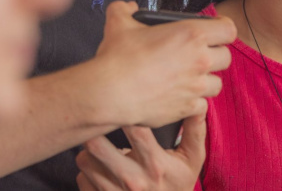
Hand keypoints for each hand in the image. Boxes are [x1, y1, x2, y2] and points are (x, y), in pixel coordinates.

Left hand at [76, 112, 206, 190]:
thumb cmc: (179, 183)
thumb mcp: (193, 159)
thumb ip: (195, 130)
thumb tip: (200, 103)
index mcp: (157, 165)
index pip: (136, 132)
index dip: (126, 112)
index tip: (121, 99)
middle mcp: (134, 180)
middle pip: (98, 146)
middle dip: (97, 129)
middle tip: (101, 120)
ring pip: (85, 160)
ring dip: (91, 149)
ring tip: (100, 144)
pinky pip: (81, 178)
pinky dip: (88, 170)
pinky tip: (100, 166)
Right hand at [92, 1, 234, 127]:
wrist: (109, 92)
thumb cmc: (118, 57)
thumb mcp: (119, 22)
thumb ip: (125, 9)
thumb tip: (127, 7)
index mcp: (192, 35)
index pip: (228, 30)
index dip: (223, 29)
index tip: (215, 31)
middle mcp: (199, 60)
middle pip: (226, 57)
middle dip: (215, 56)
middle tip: (200, 56)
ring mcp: (195, 86)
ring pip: (217, 84)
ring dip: (207, 81)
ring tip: (191, 78)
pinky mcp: (186, 107)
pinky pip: (202, 106)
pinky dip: (194, 104)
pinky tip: (181, 98)